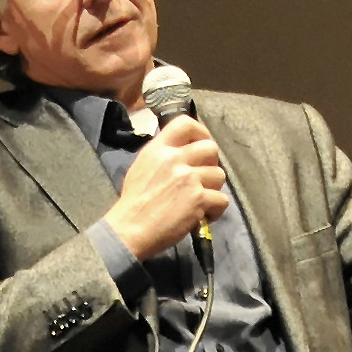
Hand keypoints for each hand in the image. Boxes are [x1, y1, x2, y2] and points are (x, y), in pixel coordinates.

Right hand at [111, 115, 228, 263]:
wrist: (130, 229)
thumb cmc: (133, 202)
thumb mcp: (142, 166)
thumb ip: (163, 155)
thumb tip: (182, 152)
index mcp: (159, 149)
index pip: (186, 123)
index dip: (201, 132)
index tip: (201, 144)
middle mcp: (175, 159)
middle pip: (211, 148)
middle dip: (211, 163)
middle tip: (203, 177)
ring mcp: (188, 178)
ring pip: (219, 175)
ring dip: (214, 188)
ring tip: (201, 199)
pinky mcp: (198, 199)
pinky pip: (222, 199)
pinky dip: (216, 210)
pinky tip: (204, 215)